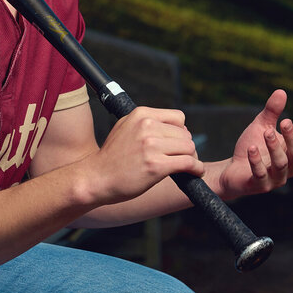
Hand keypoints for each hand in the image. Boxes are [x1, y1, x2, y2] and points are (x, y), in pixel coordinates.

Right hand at [86, 107, 205, 204]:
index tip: (175, 143)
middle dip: (186, 147)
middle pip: (186, 134)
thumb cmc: (112, 158)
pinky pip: (188, 163)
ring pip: (189, 148)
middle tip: (180, 159)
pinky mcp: (156, 166)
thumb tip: (176, 127)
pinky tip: (195, 173)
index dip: (181, 131)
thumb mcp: (125, 127)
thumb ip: (147, 123)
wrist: (96, 178)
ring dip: (192, 158)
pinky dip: (196, 169)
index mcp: (141, 114)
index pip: (178, 117)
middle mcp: (146, 127)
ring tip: (186, 167)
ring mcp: (151, 146)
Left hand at [216, 89, 292, 198]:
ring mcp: (276, 178)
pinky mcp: (260, 185)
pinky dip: (256, 161)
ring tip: (266, 132)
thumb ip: (272, 112)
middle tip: (285, 121)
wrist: (233, 171)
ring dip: (274, 147)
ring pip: (281, 163)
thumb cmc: (253, 147)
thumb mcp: (261, 126)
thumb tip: (281, 91)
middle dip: (291, 137)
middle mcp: (289, 166)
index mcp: (292, 151)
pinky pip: (260, 173)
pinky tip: (251, 148)